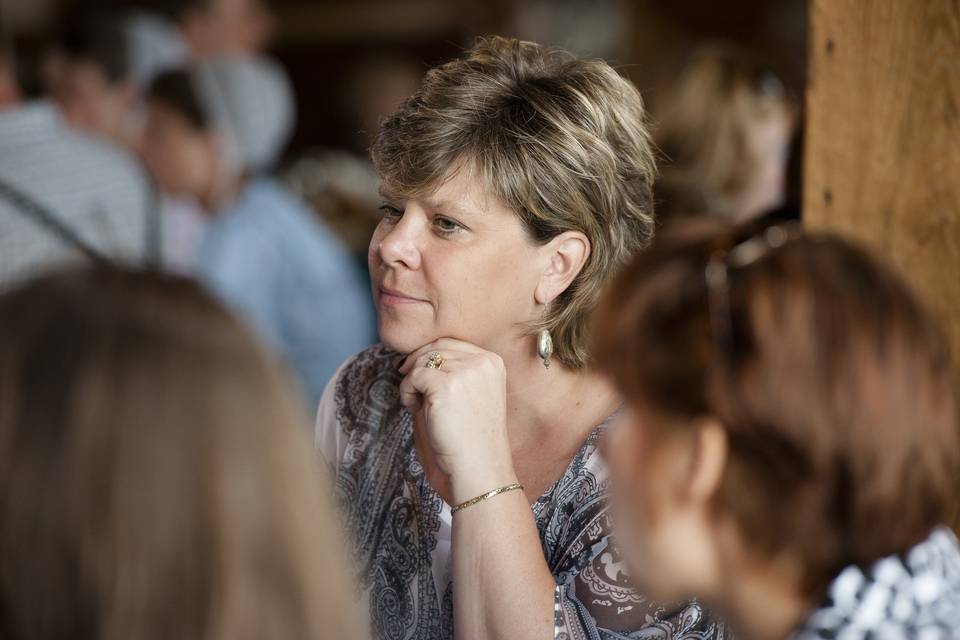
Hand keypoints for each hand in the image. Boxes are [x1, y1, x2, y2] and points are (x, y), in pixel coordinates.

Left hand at [399, 339, 517, 501]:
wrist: (478, 467)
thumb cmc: (471, 438)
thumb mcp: (469, 395)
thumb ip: (451, 373)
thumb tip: (416, 358)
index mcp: (492, 362)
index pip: (452, 343)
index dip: (429, 354)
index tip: (413, 369)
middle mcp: (483, 362)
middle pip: (436, 348)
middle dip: (416, 365)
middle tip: (408, 386)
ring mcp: (466, 372)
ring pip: (423, 362)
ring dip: (412, 382)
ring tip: (418, 406)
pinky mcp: (446, 385)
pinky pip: (414, 377)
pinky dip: (407, 392)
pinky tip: (415, 410)